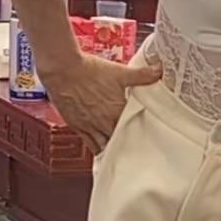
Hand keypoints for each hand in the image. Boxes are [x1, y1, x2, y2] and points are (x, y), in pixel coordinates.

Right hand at [43, 52, 161, 154]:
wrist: (62, 70)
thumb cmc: (89, 71)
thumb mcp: (119, 72)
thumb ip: (141, 75)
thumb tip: (159, 71)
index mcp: (116, 113)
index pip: (134, 131)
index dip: (140, 134)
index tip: (147, 137)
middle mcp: (103, 124)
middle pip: (119, 142)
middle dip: (126, 144)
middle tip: (135, 146)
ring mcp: (88, 127)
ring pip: (103, 146)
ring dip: (111, 148)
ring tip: (119, 151)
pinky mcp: (76, 126)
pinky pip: (88, 143)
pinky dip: (96, 146)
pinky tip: (101, 147)